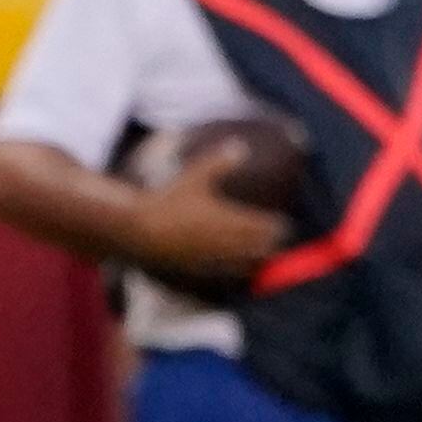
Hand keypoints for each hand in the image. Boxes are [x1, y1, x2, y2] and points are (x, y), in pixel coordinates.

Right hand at [137, 159, 294, 288]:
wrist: (139, 229)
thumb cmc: (167, 200)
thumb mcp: (194, 177)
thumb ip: (219, 162)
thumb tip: (240, 145)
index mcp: (229, 219)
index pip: (267, 228)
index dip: (278, 227)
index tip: (283, 223)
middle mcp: (225, 242)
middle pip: (263, 250)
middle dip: (272, 245)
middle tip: (275, 239)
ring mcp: (214, 259)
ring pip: (249, 266)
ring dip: (259, 261)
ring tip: (262, 255)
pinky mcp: (201, 271)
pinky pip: (229, 277)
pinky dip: (239, 273)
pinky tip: (240, 268)